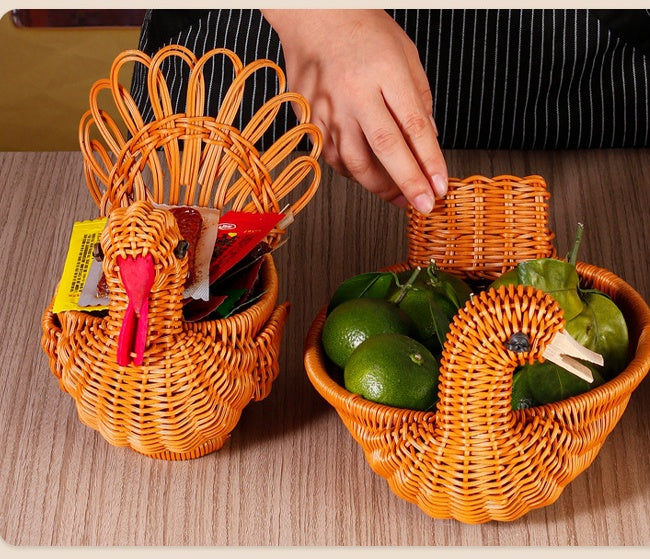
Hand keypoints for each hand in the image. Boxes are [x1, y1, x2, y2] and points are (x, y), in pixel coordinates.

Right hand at [261, 9, 447, 212]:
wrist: (315, 17)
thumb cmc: (364, 33)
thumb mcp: (406, 56)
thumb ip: (419, 100)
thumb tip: (429, 142)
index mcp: (386, 72)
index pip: (414, 127)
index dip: (429, 162)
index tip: (440, 186)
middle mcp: (354, 92)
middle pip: (384, 148)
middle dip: (407, 182)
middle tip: (422, 205)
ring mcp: (327, 107)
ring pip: (354, 161)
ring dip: (379, 186)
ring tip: (398, 196)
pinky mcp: (308, 118)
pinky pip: (332, 156)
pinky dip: (352, 172)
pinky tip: (367, 174)